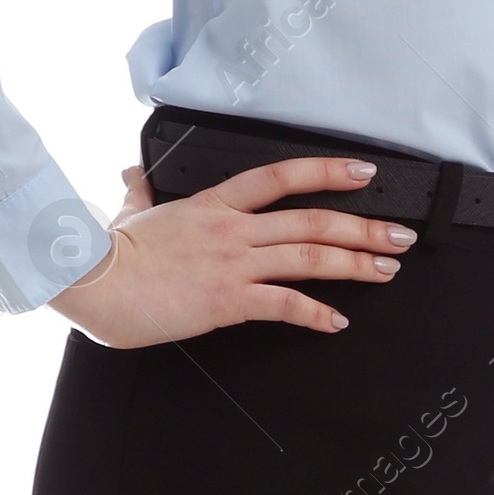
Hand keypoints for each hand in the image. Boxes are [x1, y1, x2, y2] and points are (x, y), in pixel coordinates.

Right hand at [48, 152, 417, 345]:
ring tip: (386, 271)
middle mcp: (232, 229)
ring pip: (310, 257)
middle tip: (399, 236)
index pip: (280, 177)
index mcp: (212, 204)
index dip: (327, 172)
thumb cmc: (109, 254)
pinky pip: (284, 304)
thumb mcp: (128, 213)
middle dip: (364, 228)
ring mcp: (233, 263)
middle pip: (313, 220)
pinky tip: (336, 321)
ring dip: (356, 264)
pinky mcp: (228, 300)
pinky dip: (316, 313)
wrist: (94, 281)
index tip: (364, 174)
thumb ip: (138, 192)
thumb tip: (132, 176)